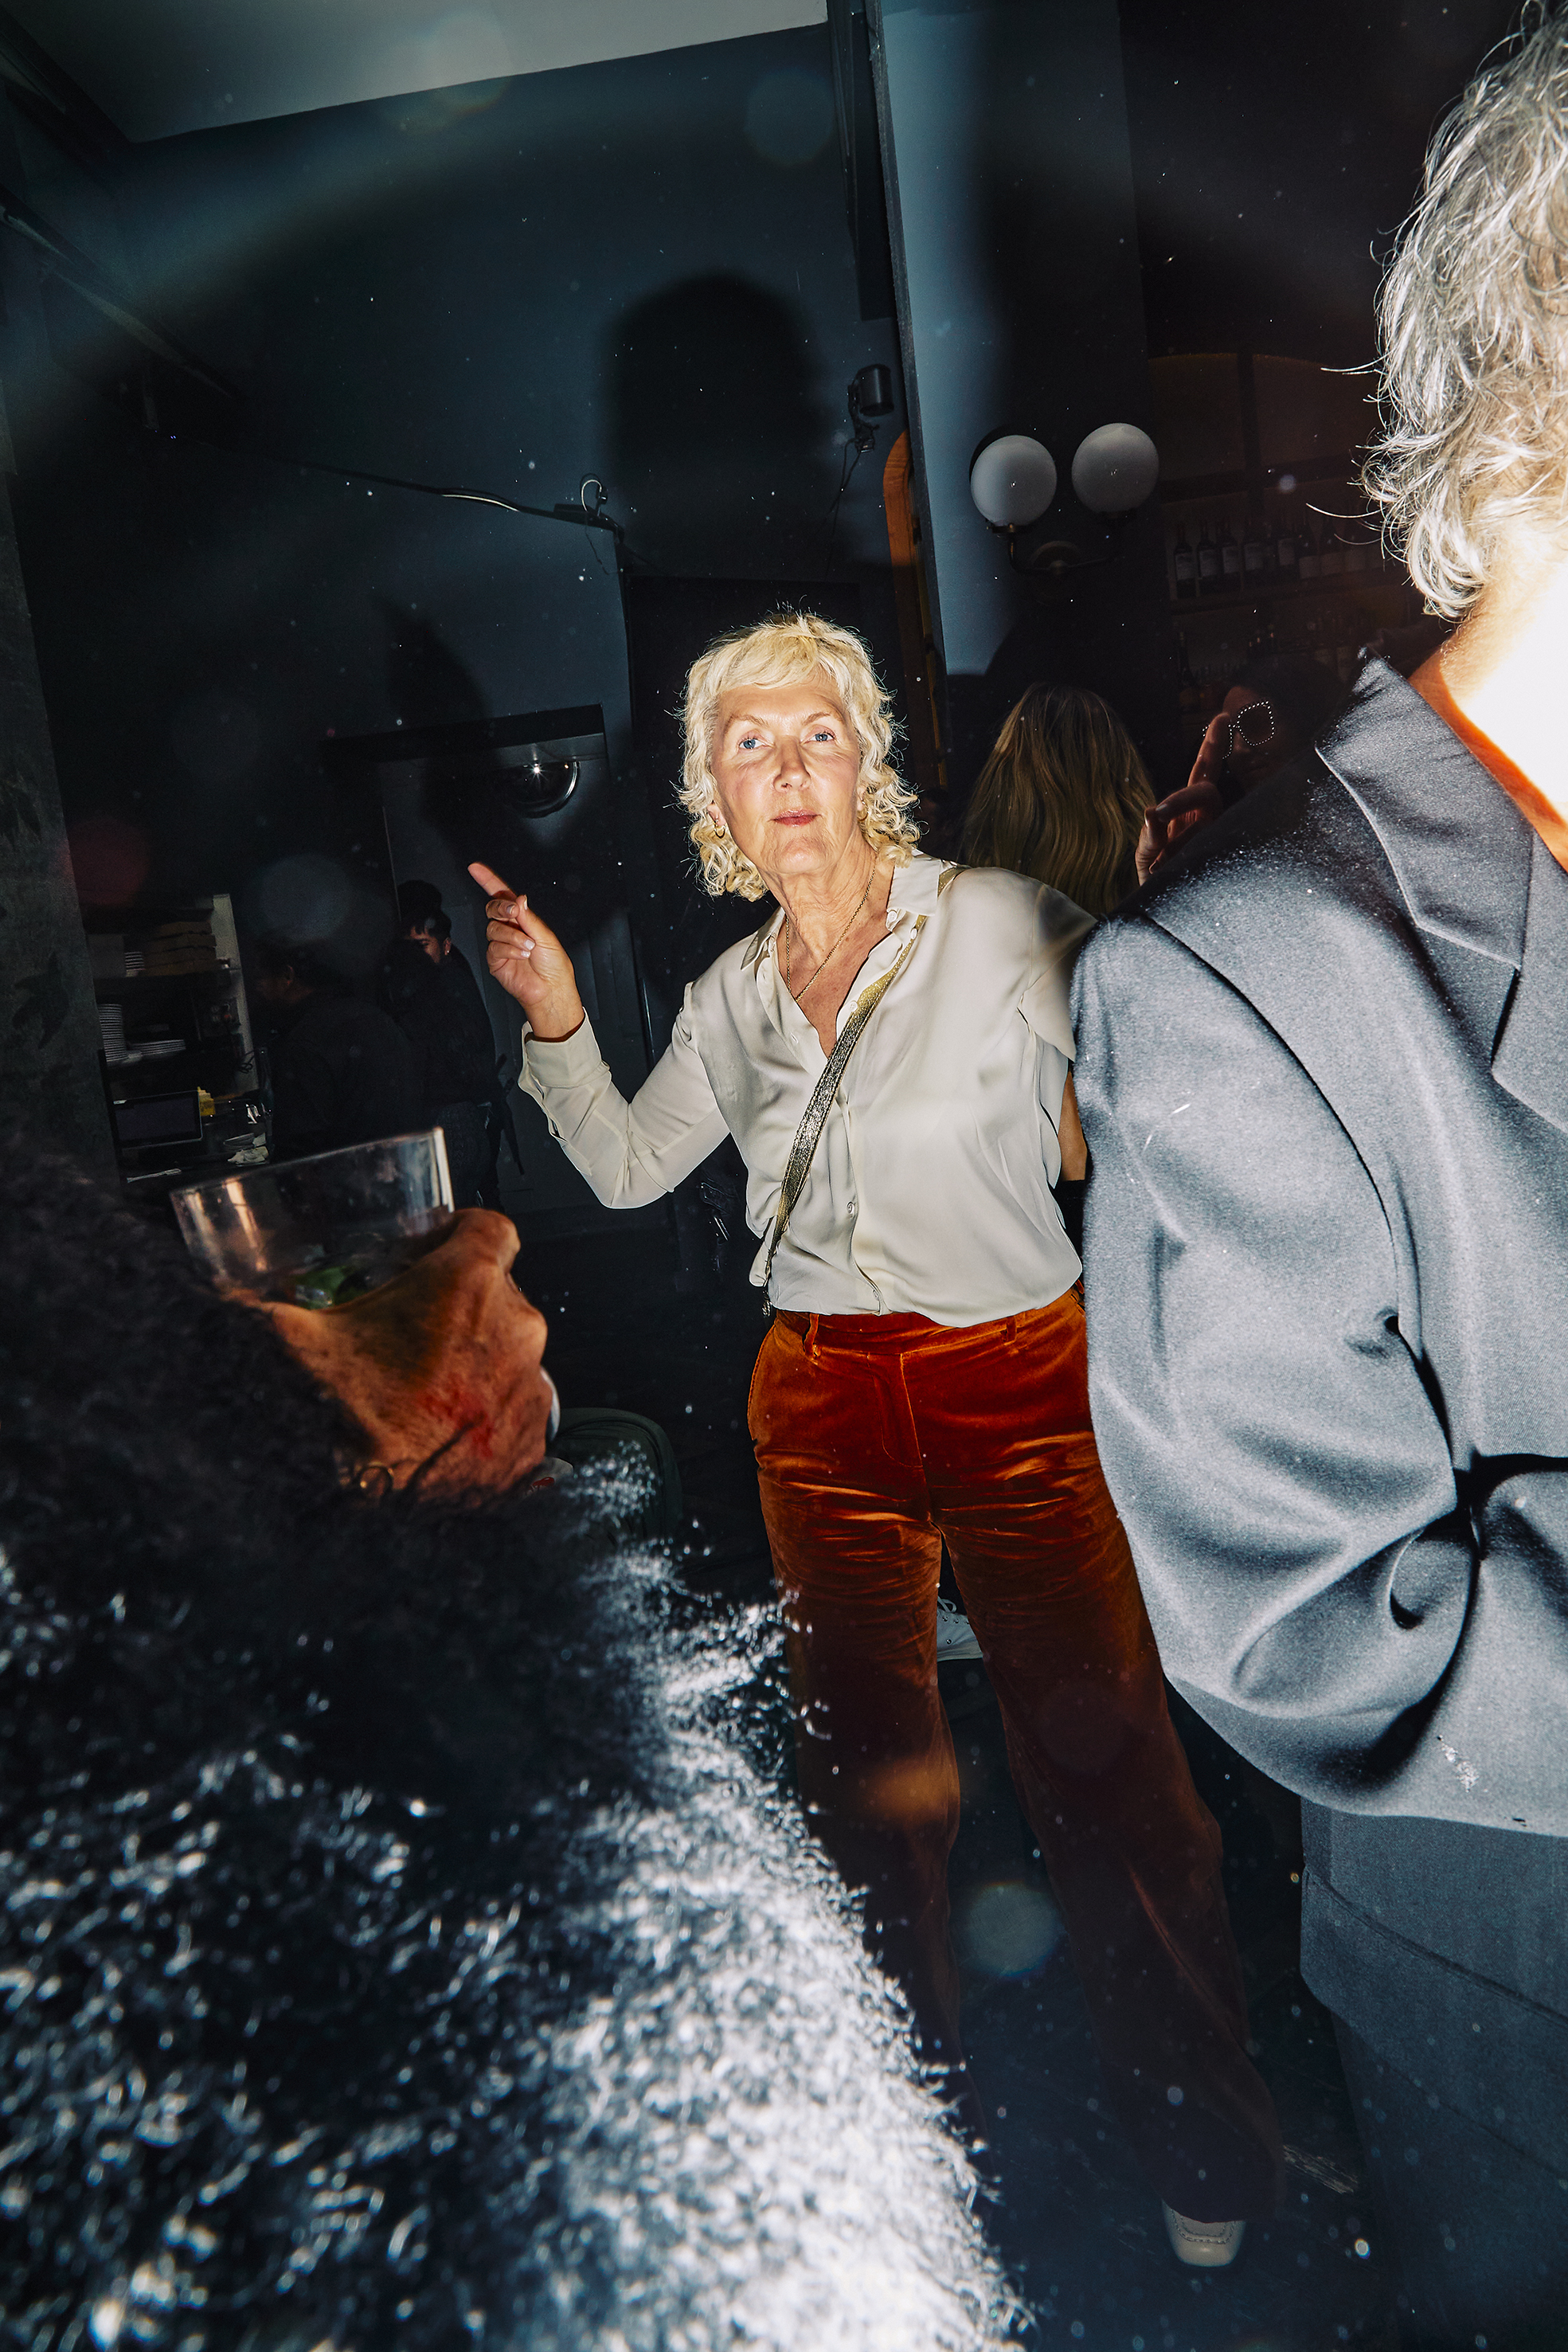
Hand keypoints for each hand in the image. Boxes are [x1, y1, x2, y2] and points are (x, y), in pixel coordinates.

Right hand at [259, 1208, 553, 1498]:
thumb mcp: (289, 1337)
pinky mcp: (530, 1444)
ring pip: (508, 1357)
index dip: (461, 1233)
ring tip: (419, 1390)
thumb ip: (263, 1300)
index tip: (440, 1246)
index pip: (491, 1228)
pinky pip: (513, 1414)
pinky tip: (438, 1431)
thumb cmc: (338, 1423)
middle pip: (499, 1296)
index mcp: (467, 1286)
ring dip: (474, 1365)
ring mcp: (529, 1391)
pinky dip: (484, 1418)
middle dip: (460, 1308)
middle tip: (410, 1330)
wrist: (362, 1513)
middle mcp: (514, 1332)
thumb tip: (231, 1293)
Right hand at [467, 862, 584, 1041]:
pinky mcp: (495, 960)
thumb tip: (518, 898)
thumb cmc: (554, 964)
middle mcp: (509, 928)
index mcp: (522, 919)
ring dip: (512, 935)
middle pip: (493, 908)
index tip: (475, 868)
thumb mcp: (545, 935)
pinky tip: (521, 955)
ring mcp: (501, 944)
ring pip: (493, 928)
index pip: (503, 895)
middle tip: (514, 913)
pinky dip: (509, 948)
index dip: (488, 880)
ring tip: (528, 947)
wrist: (551, 989)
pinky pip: (494, 947)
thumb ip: (528, 917)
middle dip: (501, 907)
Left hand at [1134, 715, 1228, 884]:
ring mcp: (1214, 838)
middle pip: (1206, 791)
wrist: (1158, 916)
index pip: (1204, 771)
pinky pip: (1200, 848)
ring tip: (1156, 864)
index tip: (1224, 717)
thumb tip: (1152, 813)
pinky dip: (1174, 857)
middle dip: (1183, 797)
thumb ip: (1148, 835)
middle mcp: (1206, 820)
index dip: (1213, 745)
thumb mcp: (1145, 856)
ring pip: (1203, 823)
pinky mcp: (1216, 858)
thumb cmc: (1154, 881)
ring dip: (1174, 841)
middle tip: (1159, 814)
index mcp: (1189, 811)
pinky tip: (1159, 870)